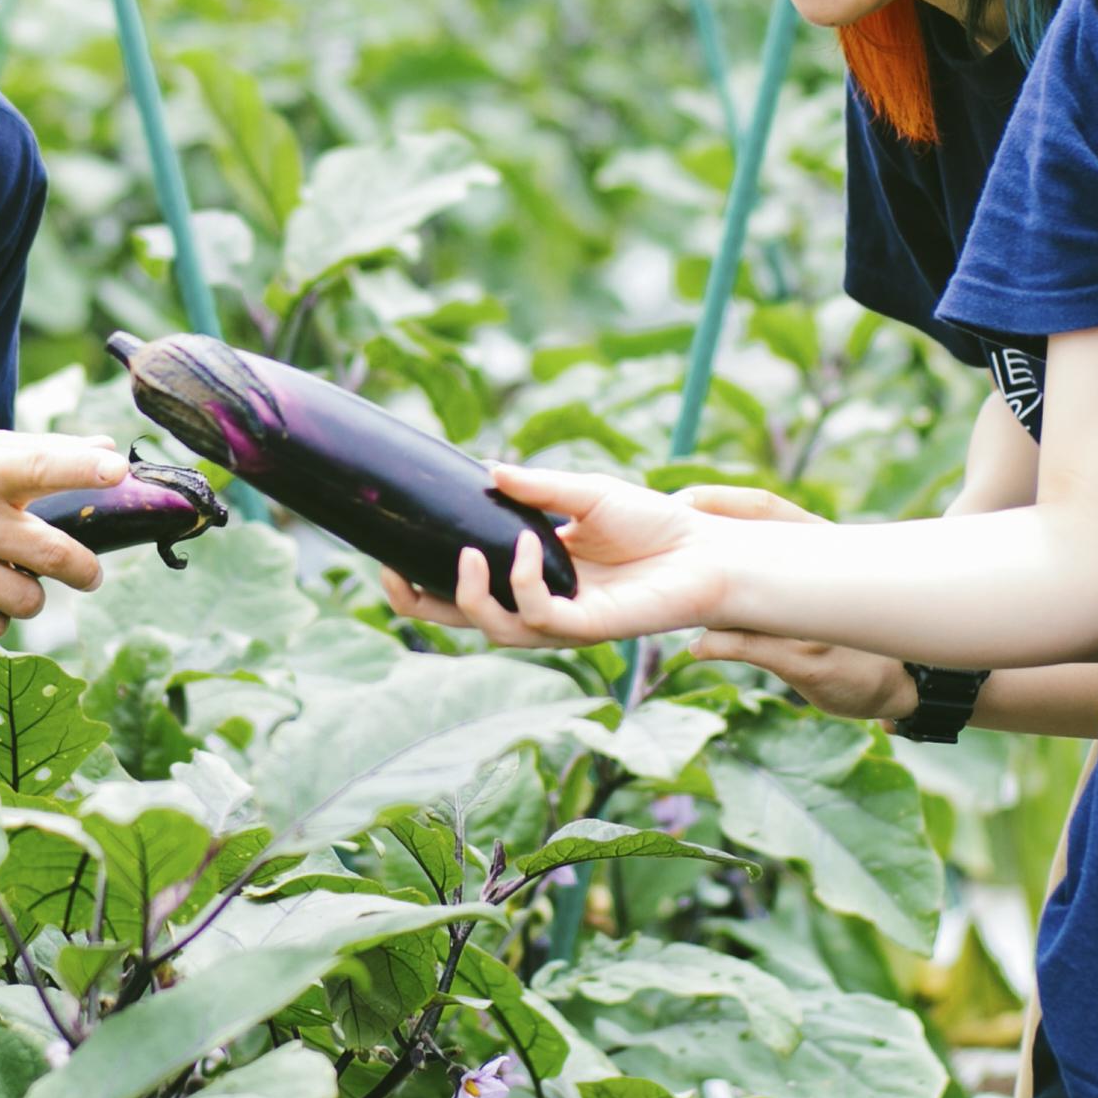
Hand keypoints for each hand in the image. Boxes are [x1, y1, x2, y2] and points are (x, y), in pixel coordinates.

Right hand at [374, 463, 729, 647]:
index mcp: (529, 572)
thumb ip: (537, 486)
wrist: (707, 548)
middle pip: (461, 620)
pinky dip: (524, 582)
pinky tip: (527, 546)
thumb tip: (488, 469)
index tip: (390, 554)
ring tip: (470, 553)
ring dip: (471, 595)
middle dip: (420, 604)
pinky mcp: (588, 628)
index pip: (463, 586)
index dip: (421, 579)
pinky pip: (539, 616)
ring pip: (493, 629)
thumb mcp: (584, 491)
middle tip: (394, 573)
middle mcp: (538, 602)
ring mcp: (561, 621)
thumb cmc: (653, 522)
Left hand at [671, 490, 917, 719]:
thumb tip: (713, 559)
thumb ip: (776, 570)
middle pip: (751, 543)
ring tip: (669, 598)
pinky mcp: (807, 660)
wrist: (906, 679)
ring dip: (702, 599)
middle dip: (702, 540)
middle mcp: (817, 575)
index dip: (718, 498)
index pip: (766, 507)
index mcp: (821, 546)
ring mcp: (812, 618)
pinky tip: (696, 649)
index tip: (678, 499)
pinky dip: (714, 646)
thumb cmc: (856, 629)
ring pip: (742, 598)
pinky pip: (748, 646)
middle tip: (661, 541)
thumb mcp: (822, 588)